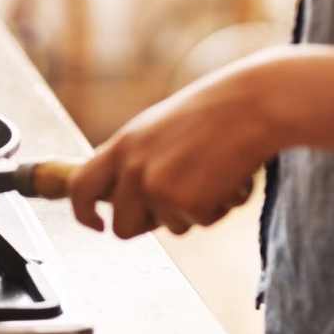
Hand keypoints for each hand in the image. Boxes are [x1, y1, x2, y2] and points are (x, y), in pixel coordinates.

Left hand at [69, 53, 281, 238]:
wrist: (252, 105)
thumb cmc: (213, 113)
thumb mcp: (157, 129)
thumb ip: (135, 160)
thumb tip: (121, 197)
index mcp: (121, 146)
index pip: (81, 188)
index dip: (83, 213)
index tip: (96, 225)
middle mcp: (132, 169)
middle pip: (122, 227)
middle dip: (149, 225)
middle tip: (180, 201)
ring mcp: (156, 188)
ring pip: (168, 229)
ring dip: (191, 212)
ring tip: (212, 174)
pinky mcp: (186, 204)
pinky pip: (200, 224)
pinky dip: (218, 209)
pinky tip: (229, 179)